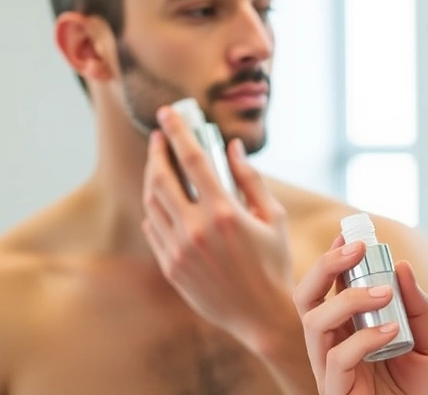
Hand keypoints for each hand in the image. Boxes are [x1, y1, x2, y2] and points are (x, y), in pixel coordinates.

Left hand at [140, 105, 296, 355]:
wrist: (260, 315)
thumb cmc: (274, 263)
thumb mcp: (273, 217)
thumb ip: (251, 179)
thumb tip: (232, 148)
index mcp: (224, 212)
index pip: (192, 160)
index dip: (178, 131)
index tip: (168, 113)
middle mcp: (196, 230)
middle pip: (162, 178)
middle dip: (157, 152)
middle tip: (158, 137)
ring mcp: (179, 250)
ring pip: (153, 203)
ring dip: (153, 179)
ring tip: (161, 166)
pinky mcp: (171, 267)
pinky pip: (154, 229)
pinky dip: (157, 210)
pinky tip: (165, 202)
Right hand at [293, 237, 427, 394]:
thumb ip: (419, 309)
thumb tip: (402, 266)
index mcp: (356, 334)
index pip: (333, 291)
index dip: (335, 260)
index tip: (351, 235)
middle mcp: (339, 350)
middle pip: (308, 301)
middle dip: (325, 268)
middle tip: (355, 249)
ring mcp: (336, 374)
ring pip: (314, 325)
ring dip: (347, 299)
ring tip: (383, 293)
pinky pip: (334, 361)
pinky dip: (360, 339)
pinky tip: (390, 332)